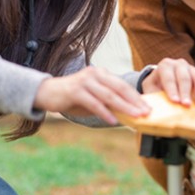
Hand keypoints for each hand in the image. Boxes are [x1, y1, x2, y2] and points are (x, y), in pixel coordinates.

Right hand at [33, 66, 150, 124]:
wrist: (47, 93)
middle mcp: (95, 74)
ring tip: (134, 116)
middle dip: (134, 102)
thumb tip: (127, 114)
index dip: (135, 97)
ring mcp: (85, 81)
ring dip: (123, 107)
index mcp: (101, 74)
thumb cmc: (72, 97)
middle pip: (119, 89)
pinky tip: (113, 121)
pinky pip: (94, 103)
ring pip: (109, 95)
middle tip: (146, 112)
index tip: (147, 107)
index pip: (122, 85)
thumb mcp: (93, 98)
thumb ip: (107, 102)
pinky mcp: (76, 91)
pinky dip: (105, 113)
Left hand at [140, 58, 194, 106]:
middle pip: (184, 77)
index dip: (172, 89)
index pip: (168, 77)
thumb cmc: (156, 87)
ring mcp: (192, 67)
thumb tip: (150, 109)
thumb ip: (152, 96)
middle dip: (185, 92)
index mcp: (164, 66)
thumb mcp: (150, 90)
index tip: (175, 101)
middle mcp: (179, 64)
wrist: (163, 81)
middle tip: (187, 105)